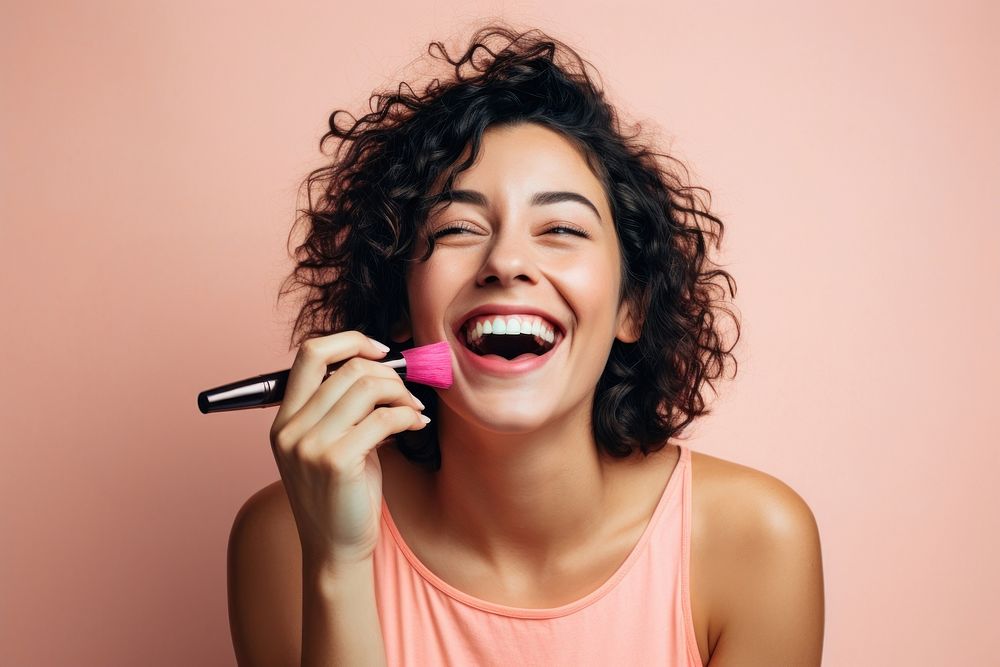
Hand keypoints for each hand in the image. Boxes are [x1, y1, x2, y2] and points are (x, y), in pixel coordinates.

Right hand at [268, 331, 428, 567]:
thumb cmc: (340, 495)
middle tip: (408, 391)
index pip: (309, 354)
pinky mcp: (336, 461)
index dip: (350, 341)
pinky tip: (417, 425)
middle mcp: (290, 429)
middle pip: (347, 369)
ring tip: (414, 409)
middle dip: (388, 374)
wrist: (334, 549)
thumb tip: (382, 368)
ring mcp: (309, 445)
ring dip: (401, 393)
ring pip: (367, 388)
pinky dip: (409, 416)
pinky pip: (384, 418)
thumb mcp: (329, 444)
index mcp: (283, 419)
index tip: (381, 352)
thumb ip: (342, 407)